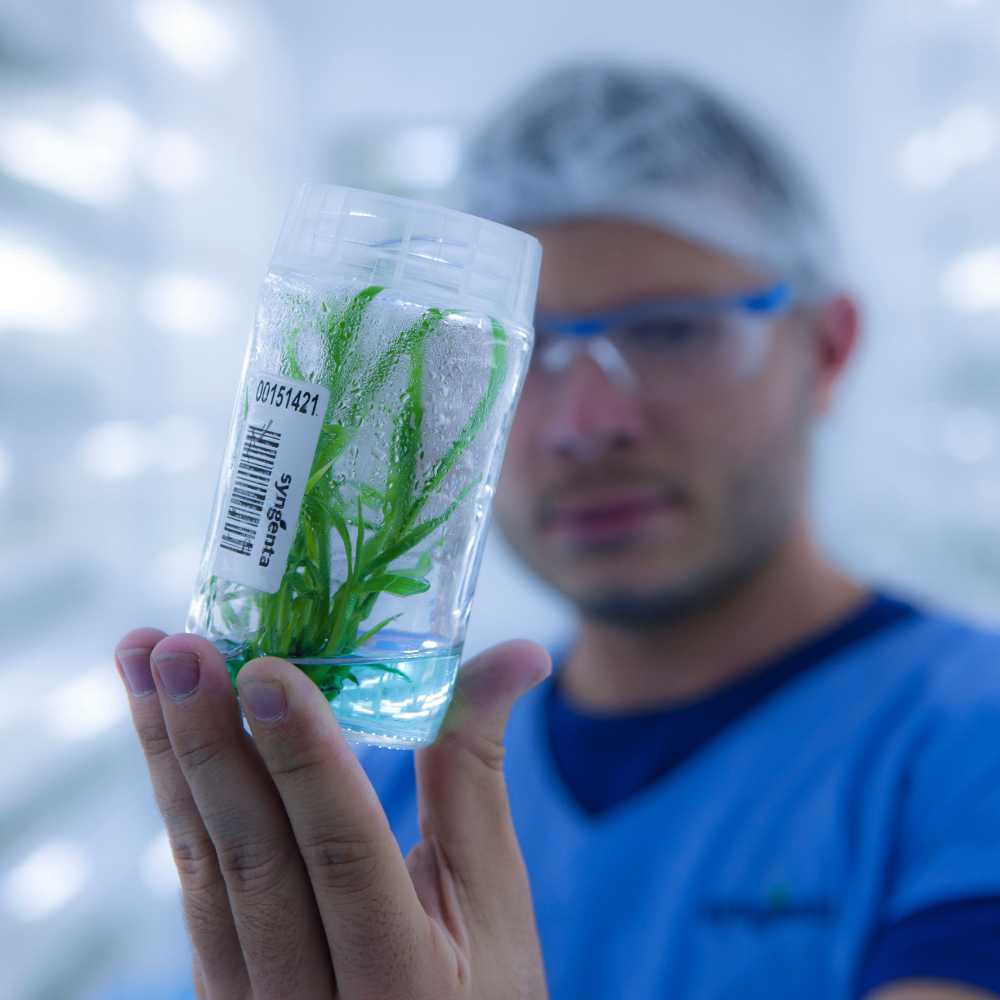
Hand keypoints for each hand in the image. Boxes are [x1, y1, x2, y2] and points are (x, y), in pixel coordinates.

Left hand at [115, 628, 550, 999]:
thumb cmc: (482, 984)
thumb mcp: (492, 892)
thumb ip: (477, 771)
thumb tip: (519, 654)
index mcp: (404, 981)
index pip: (344, 856)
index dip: (304, 760)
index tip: (266, 671)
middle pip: (252, 860)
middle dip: (209, 742)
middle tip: (178, 648)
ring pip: (203, 868)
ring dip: (170, 757)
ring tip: (144, 662)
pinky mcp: (220, 988)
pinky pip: (195, 884)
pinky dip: (180, 798)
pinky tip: (165, 730)